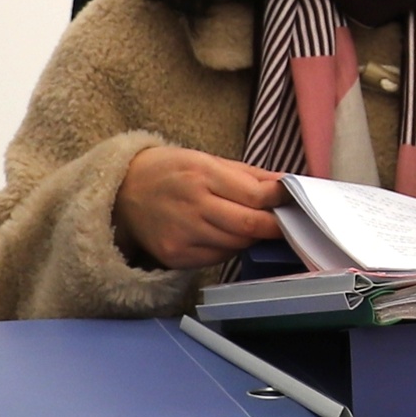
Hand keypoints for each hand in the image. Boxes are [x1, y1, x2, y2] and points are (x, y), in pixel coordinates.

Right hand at [112, 145, 286, 270]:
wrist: (122, 192)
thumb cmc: (169, 171)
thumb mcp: (206, 159)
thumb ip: (249, 175)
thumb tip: (286, 185)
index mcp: (201, 174)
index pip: (255, 195)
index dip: (280, 201)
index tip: (293, 201)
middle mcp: (192, 206)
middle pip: (250, 225)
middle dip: (274, 225)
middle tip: (286, 222)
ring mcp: (183, 234)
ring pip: (237, 244)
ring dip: (252, 236)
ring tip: (252, 225)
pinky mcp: (176, 255)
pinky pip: (218, 257)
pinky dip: (230, 247)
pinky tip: (224, 234)